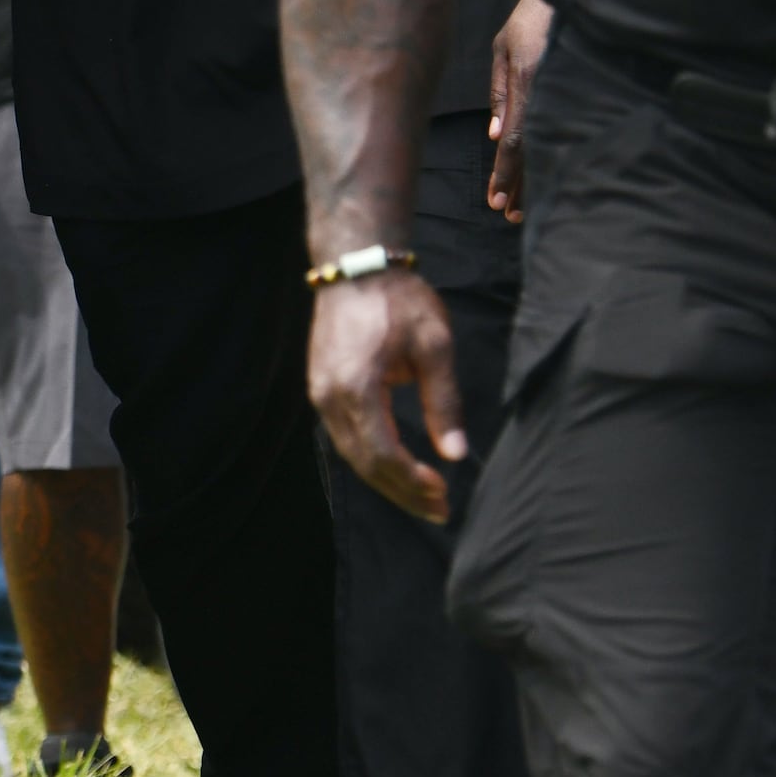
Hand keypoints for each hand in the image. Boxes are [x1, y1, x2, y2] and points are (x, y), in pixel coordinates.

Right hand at [308, 273, 468, 523]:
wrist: (356, 266)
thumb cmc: (399, 301)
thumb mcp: (434, 347)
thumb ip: (443, 403)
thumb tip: (455, 455)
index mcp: (357, 387)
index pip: (383, 453)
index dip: (412, 481)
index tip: (444, 493)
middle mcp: (330, 397)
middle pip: (364, 462)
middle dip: (402, 492)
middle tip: (439, 511)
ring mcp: (319, 393)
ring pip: (351, 454)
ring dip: (386, 481)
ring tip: (421, 498)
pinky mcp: (320, 388)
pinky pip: (343, 437)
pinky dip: (370, 459)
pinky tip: (395, 468)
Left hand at [488, 0, 551, 218]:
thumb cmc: (530, 17)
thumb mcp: (504, 48)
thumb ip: (499, 91)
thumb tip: (496, 135)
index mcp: (526, 82)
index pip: (516, 140)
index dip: (504, 173)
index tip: (495, 200)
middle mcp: (547, 92)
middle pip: (532, 151)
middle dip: (519, 185)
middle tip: (508, 216)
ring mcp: (565, 93)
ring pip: (549, 146)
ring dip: (535, 178)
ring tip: (523, 207)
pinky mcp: (579, 91)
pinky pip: (563, 130)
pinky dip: (553, 156)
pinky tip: (549, 176)